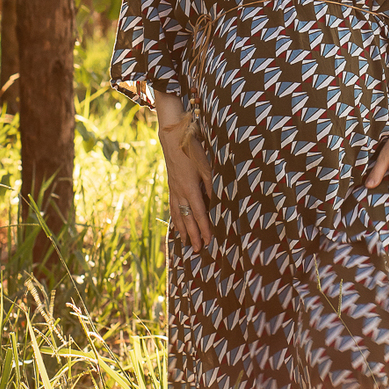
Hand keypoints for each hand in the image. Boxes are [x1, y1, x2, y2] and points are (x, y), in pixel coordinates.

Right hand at [153, 90, 213, 252]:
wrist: (172, 138)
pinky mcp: (171, 187)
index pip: (199, 214)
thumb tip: (218, 201)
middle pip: (187, 219)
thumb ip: (212, 184)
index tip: (208, 241)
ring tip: (187, 243)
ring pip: (178, 215)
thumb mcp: (206, 165)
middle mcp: (180, 193)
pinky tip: (177, 224)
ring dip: (183, 230)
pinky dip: (175, 218)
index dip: (204, 228)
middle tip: (198, 250)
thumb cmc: (192, 150)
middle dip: (194, 235)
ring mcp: (174, 190)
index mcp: (190, 188)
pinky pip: (173, 207)